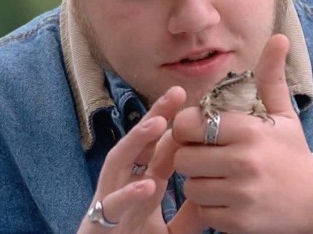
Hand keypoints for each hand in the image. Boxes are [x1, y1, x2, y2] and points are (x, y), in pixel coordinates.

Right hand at [77, 87, 186, 233]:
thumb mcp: (171, 230)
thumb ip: (189, 215)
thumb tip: (212, 196)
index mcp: (143, 183)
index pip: (160, 148)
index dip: (176, 127)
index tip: (198, 106)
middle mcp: (124, 184)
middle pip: (140, 144)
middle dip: (155, 117)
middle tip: (177, 93)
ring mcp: (110, 200)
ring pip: (119, 162)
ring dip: (136, 141)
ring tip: (158, 122)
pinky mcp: (100, 222)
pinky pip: (113, 205)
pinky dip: (129, 194)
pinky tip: (147, 183)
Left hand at [167, 34, 312, 233]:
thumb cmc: (292, 154)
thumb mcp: (284, 115)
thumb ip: (271, 77)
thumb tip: (279, 36)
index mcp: (250, 131)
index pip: (189, 124)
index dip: (189, 128)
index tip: (202, 132)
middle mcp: (244, 161)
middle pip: (183, 156)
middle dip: (191, 156)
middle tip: (210, 157)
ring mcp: (241, 194)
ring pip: (190, 185)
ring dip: (200, 182)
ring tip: (220, 177)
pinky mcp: (237, 222)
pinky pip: (202, 210)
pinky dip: (210, 206)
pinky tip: (229, 198)